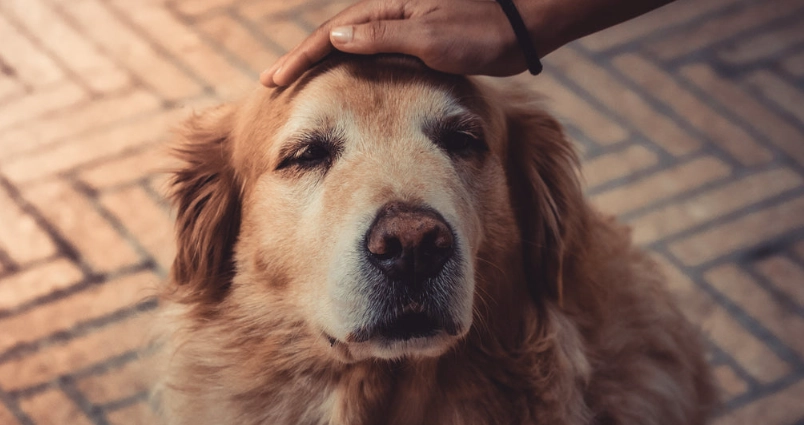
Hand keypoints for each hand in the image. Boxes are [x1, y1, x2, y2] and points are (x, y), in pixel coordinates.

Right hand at [260, 0, 530, 86]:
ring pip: (350, 47)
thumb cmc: (479, 32)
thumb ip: (382, 37)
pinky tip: (342, 79)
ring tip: (296, 81)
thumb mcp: (429, 37)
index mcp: (386, 10)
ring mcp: (401, 28)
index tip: (275, 79)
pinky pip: (371, 54)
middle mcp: (389, 15)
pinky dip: (348, 67)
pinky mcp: (415, 42)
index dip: (300, 57)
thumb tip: (335, 38)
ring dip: (321, 63)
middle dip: (302, 59)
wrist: (520, 30)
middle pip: (333, 38)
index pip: (331, 35)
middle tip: (272, 81)